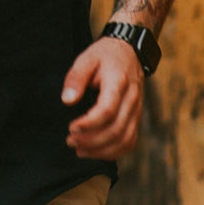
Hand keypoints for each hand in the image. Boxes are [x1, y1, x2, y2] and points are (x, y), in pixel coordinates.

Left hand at [62, 36, 145, 160]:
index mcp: (118, 82)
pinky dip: (113, 152)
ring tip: (79, 149)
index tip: (71, 127)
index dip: (89, 124)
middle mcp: (131, 99)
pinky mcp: (136, 119)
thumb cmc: (105, 56)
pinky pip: (130, 142)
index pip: (107, 110)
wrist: (129, 52)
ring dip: (101, 151)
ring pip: (125, 140)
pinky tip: (95, 152)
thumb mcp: (86, 58)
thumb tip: (67, 101)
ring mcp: (137, 111)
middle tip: (70, 140)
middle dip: (91, 141)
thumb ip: (75, 78)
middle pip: (116, 130)